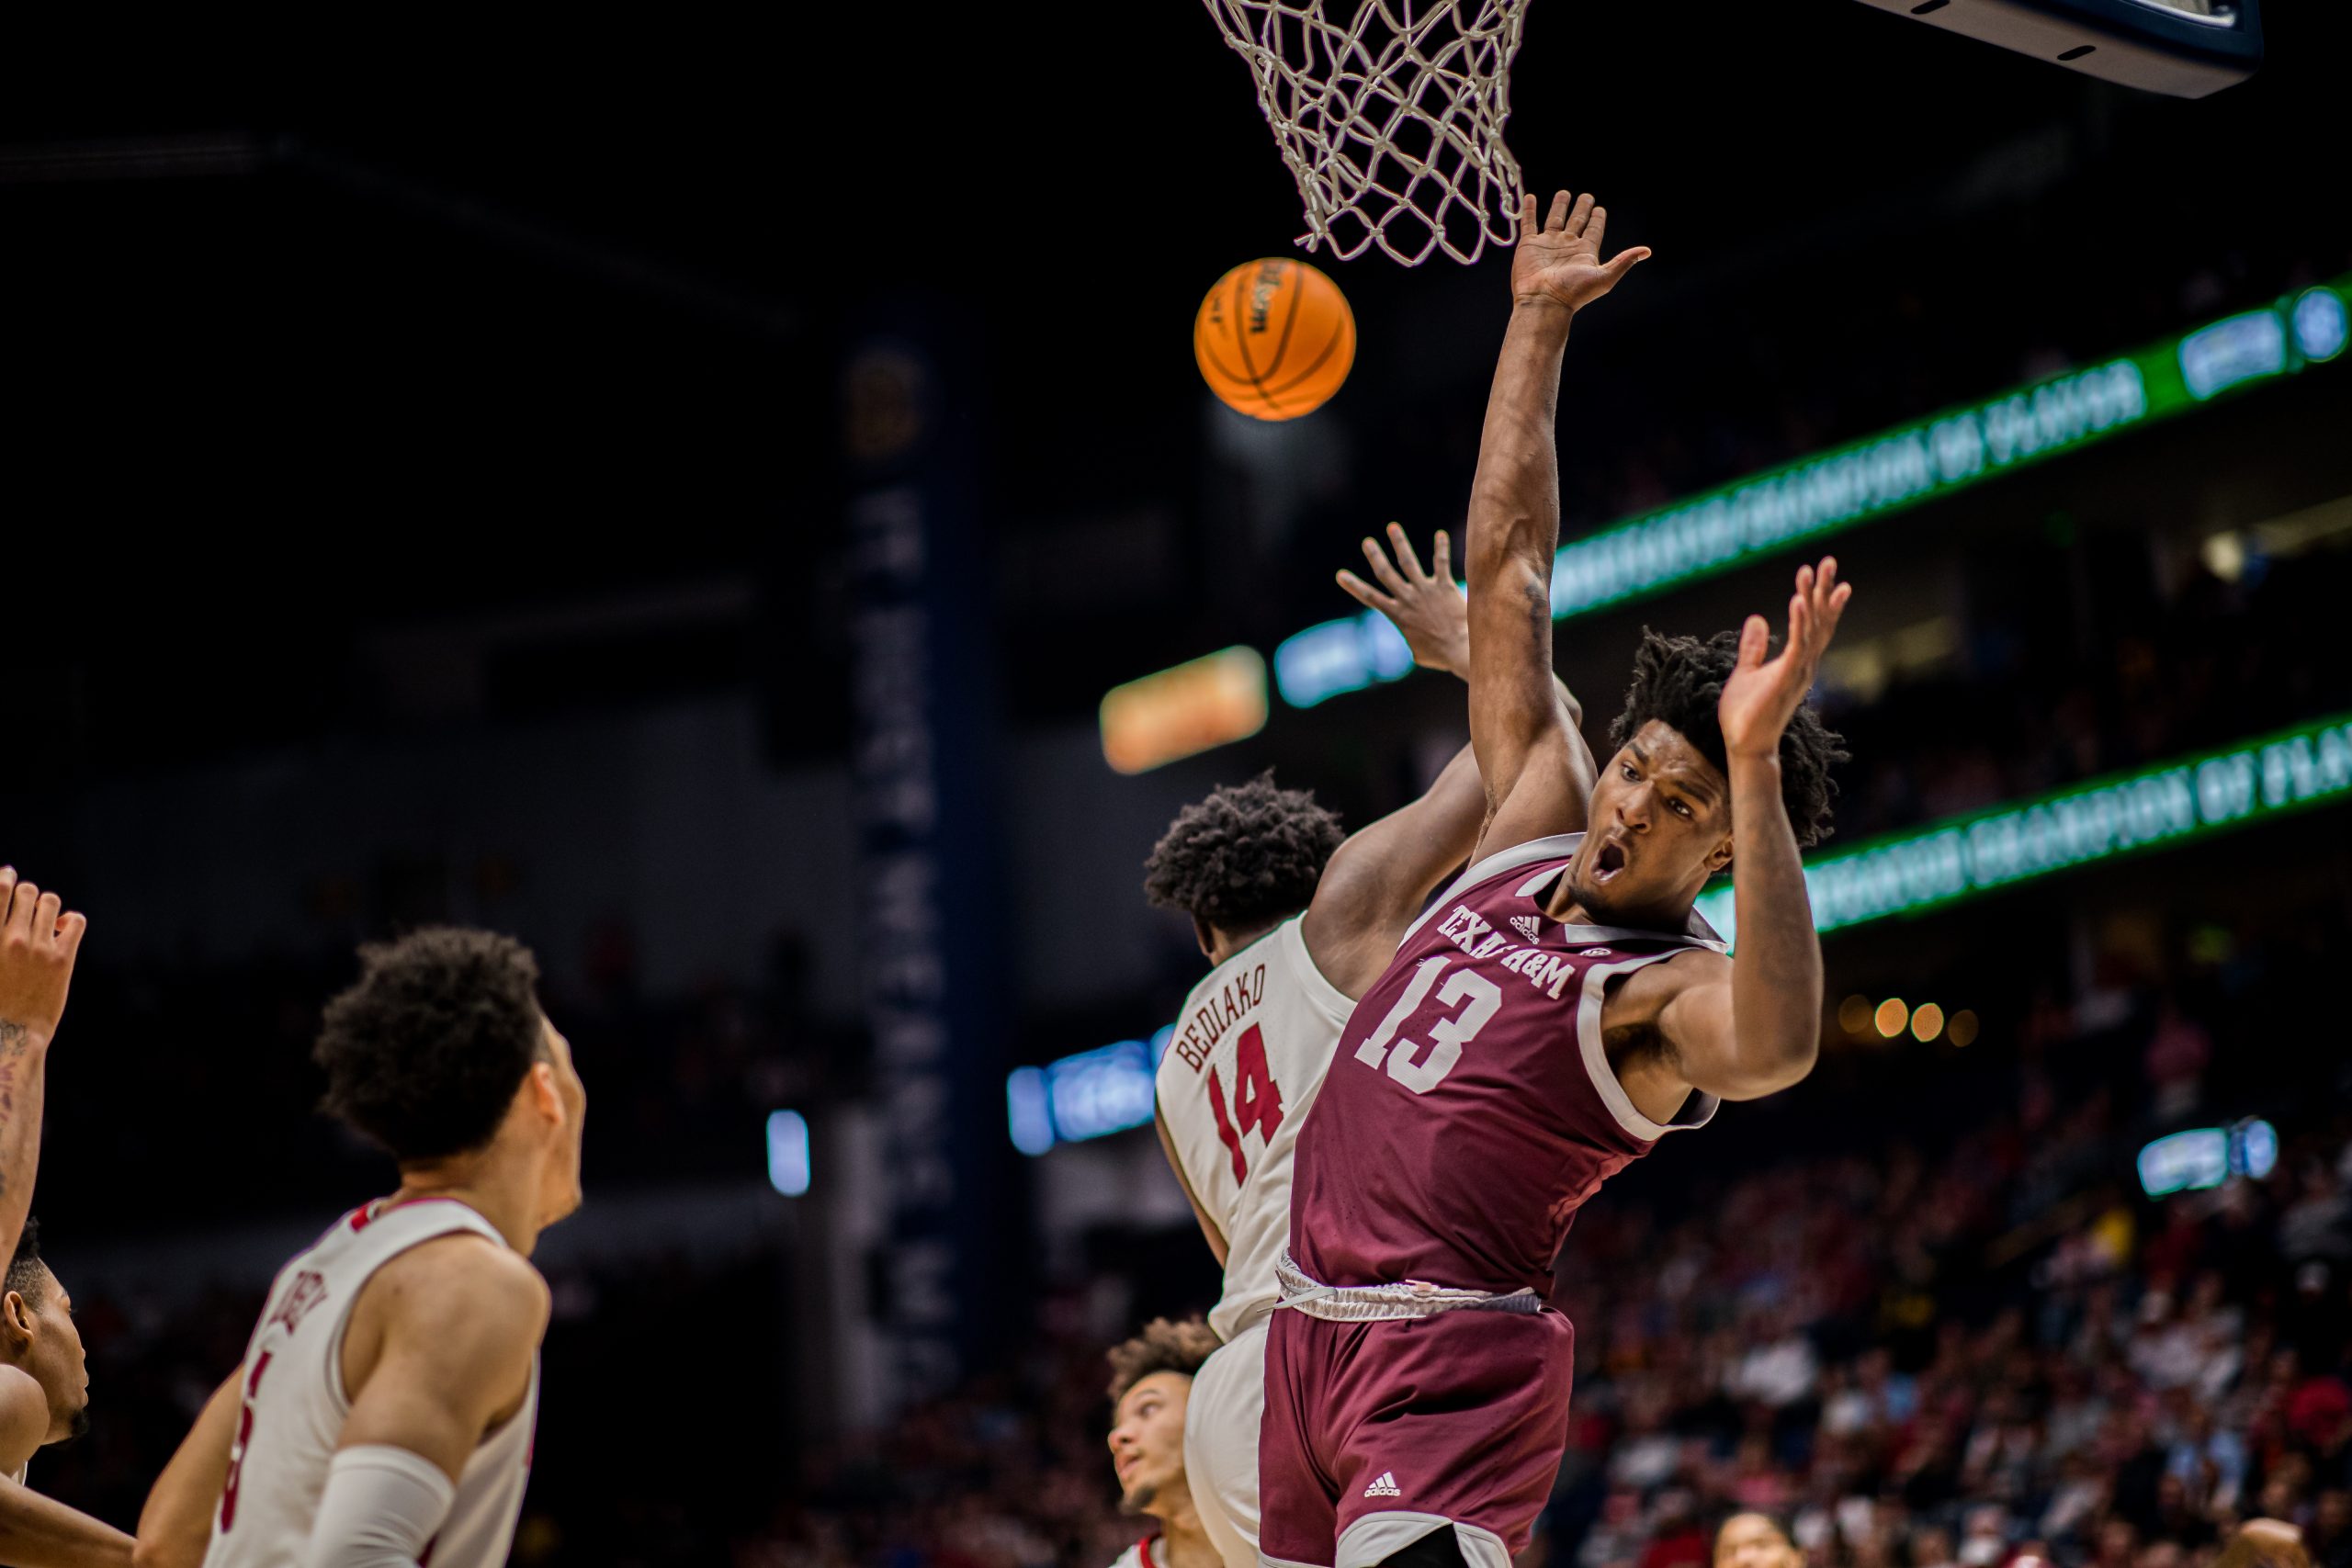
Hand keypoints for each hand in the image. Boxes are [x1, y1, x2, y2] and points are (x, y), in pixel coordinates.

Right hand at [0, 869, 86, 1051]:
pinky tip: (62, 930)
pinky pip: (76, 920)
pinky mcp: (63, 958)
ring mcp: (39, 947)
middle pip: (25, 890)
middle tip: (26, 905)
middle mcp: (11, 937)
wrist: (10, 1033)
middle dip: (26, 893)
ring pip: (50, 901)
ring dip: (47, 905)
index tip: (8, 875)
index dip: (5, 877)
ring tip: (44, 920)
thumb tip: (2, 914)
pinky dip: (70, 920)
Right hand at [1337, 524, 1468, 674]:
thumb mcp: (1418, 652)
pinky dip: (1440, 548)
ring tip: (1392, 527)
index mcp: (1398, 615)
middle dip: (1375, 556)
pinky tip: (1439, 534)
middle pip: (1386, 574)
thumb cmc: (1440, 655)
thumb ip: (1412, 639)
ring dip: (1399, 543)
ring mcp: (1425, 591)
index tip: (1340, 575)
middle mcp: (1408, 599)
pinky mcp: (1445, 587)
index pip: (1370, 597)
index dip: (1353, 586)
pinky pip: (1440, 563)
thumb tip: (1416, 640)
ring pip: (1408, 562)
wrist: (1460, 650)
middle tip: (1367, 542)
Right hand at [1511, 190, 1649, 312]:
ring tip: (1564, 193)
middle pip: (1576, 221)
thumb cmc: (1574, 293)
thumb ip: (1624, 261)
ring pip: (1555, 219)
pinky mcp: (1529, 245)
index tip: (1600, 209)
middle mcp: (1567, 245)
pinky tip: (1532, 198)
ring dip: (1559, 206)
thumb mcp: (1604, 277)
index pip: (1594, 230)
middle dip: (1582, 208)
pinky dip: (1529, 211)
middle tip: (1586, 196)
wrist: (1544, 301)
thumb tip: (1647, 251)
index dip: (1597, 219)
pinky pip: (1529, 223)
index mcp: (1585, 251)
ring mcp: (1547, 244)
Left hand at [1718, 558, 1851, 759]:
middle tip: (1829, 560)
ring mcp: (1798, 672)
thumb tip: (1757, 618)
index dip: (1823, 600)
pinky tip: (1797, 602)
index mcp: (1797, 661)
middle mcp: (1804, 664)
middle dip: (1824, 590)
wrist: (1745, 745)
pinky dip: (1799, 623)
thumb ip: (1754, 647)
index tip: (1830, 576)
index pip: (1815, 625)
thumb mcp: (1746, 671)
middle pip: (1820, 620)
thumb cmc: (1746, 714)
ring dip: (1812, 599)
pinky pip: (1797, 646)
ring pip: (1812, 629)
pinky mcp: (1786, 679)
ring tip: (1811, 571)